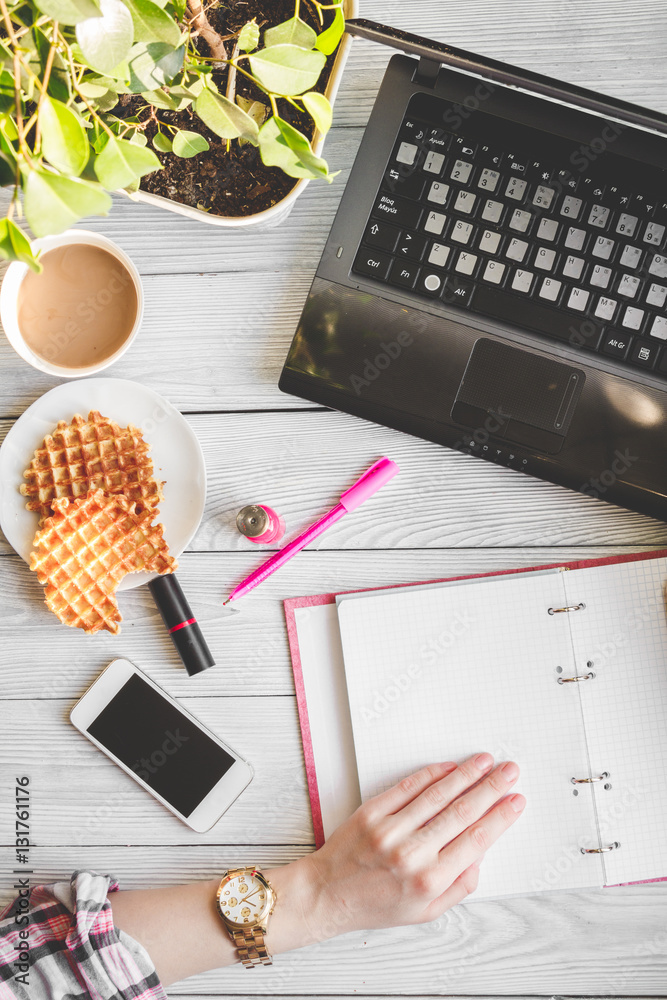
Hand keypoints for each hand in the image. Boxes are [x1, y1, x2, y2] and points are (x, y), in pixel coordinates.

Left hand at [266, 753, 523, 949]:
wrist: (327, 895)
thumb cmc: (375, 905)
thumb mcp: (425, 912)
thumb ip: (459, 887)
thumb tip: (481, 855)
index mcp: (430, 881)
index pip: (476, 840)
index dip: (500, 817)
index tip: (516, 800)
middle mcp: (412, 854)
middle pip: (462, 812)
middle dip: (491, 788)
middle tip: (509, 772)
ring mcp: (391, 830)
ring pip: (438, 795)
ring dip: (467, 775)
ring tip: (485, 762)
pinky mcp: (372, 812)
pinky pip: (408, 787)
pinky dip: (431, 773)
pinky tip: (449, 766)